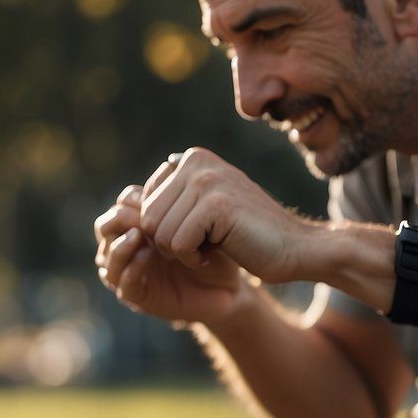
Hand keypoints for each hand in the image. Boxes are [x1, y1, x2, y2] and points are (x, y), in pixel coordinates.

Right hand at [94, 179, 249, 325]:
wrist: (230, 288)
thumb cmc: (215, 251)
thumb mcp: (200, 220)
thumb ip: (181, 198)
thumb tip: (171, 161)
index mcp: (140, 227)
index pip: (121, 206)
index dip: (132, 200)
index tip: (152, 195)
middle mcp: (129, 249)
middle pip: (104, 228)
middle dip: (119, 220)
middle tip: (139, 216)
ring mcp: (129, 273)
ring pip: (106, 257)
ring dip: (120, 245)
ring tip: (140, 236)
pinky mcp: (138, 297)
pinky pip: (123, 284)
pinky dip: (131, 268)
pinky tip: (147, 257)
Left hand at [140, 147, 310, 283]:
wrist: (294, 249)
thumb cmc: (246, 235)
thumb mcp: (202, 208)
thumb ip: (171, 200)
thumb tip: (123, 202)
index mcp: (190, 159)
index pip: (144, 204)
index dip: (164, 231)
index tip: (195, 234)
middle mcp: (195, 161)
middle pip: (148, 218)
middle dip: (169, 243)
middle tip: (202, 246)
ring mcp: (207, 180)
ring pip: (160, 232)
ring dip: (181, 253)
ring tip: (211, 247)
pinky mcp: (216, 204)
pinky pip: (178, 243)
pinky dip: (193, 259)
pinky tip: (217, 252)